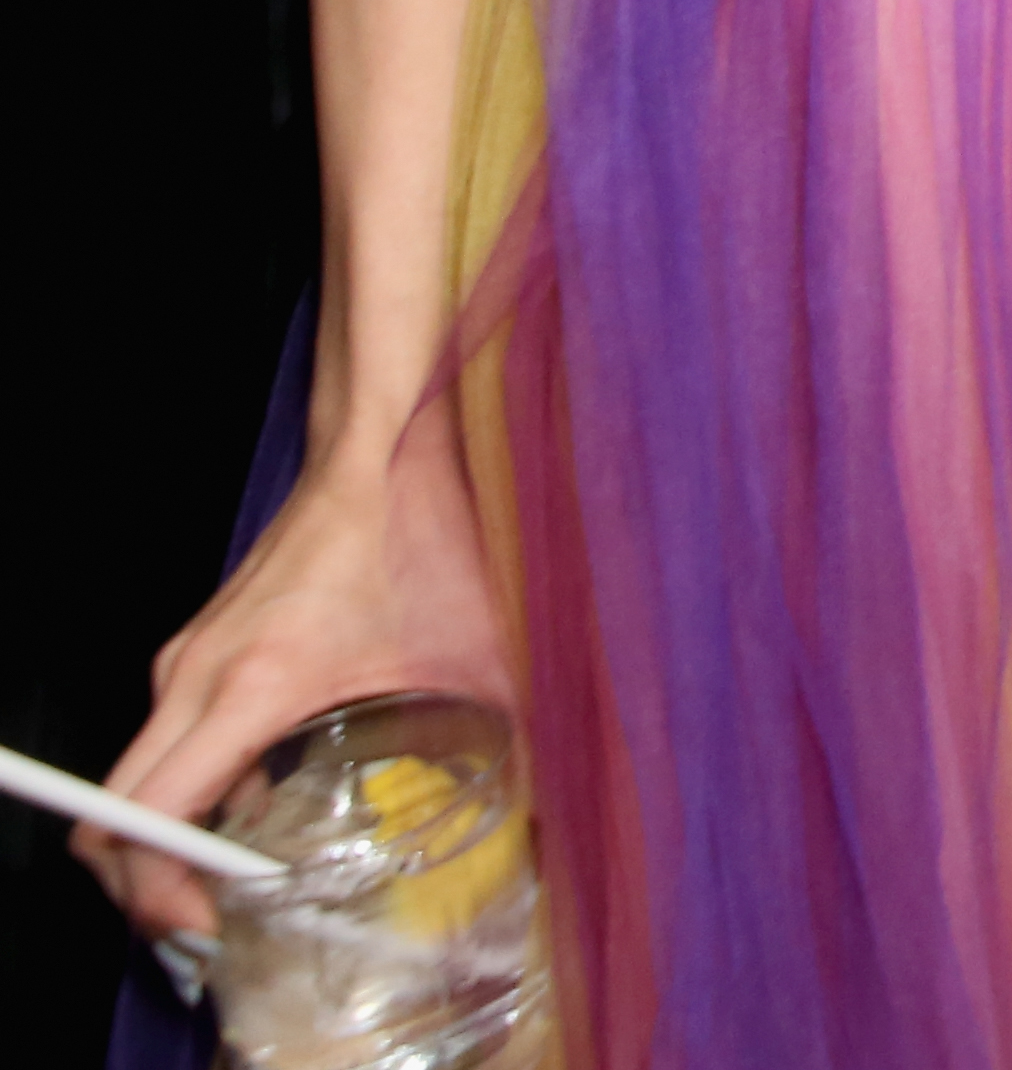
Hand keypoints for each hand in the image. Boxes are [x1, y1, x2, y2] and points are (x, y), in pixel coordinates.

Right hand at [91, 411, 511, 942]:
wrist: (378, 452)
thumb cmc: (418, 540)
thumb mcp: (470, 658)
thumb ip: (498, 745)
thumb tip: (535, 818)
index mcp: (250, 686)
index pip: (142, 816)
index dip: (153, 891)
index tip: (203, 926)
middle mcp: (195, 678)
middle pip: (108, 816)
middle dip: (145, 885)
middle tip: (213, 924)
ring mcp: (187, 662)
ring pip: (133, 781)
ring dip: (167, 839)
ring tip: (239, 881)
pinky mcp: (198, 652)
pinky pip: (165, 744)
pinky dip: (188, 791)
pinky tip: (261, 805)